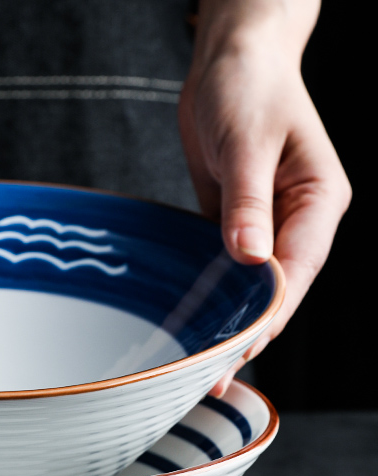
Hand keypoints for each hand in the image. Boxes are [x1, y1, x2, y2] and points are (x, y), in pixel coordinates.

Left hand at [178, 0, 350, 395]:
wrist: (229, 62)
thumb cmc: (247, 88)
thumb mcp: (247, 142)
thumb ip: (248, 203)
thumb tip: (251, 258)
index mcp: (318, 202)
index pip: (296, 271)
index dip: (269, 314)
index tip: (240, 348)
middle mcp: (297, 221)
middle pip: (276, 291)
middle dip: (249, 333)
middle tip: (213, 376)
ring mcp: (267, 225)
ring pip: (251, 288)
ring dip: (229, 324)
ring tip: (202, 366)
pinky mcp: (236, 224)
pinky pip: (227, 270)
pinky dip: (214, 298)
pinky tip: (194, 325)